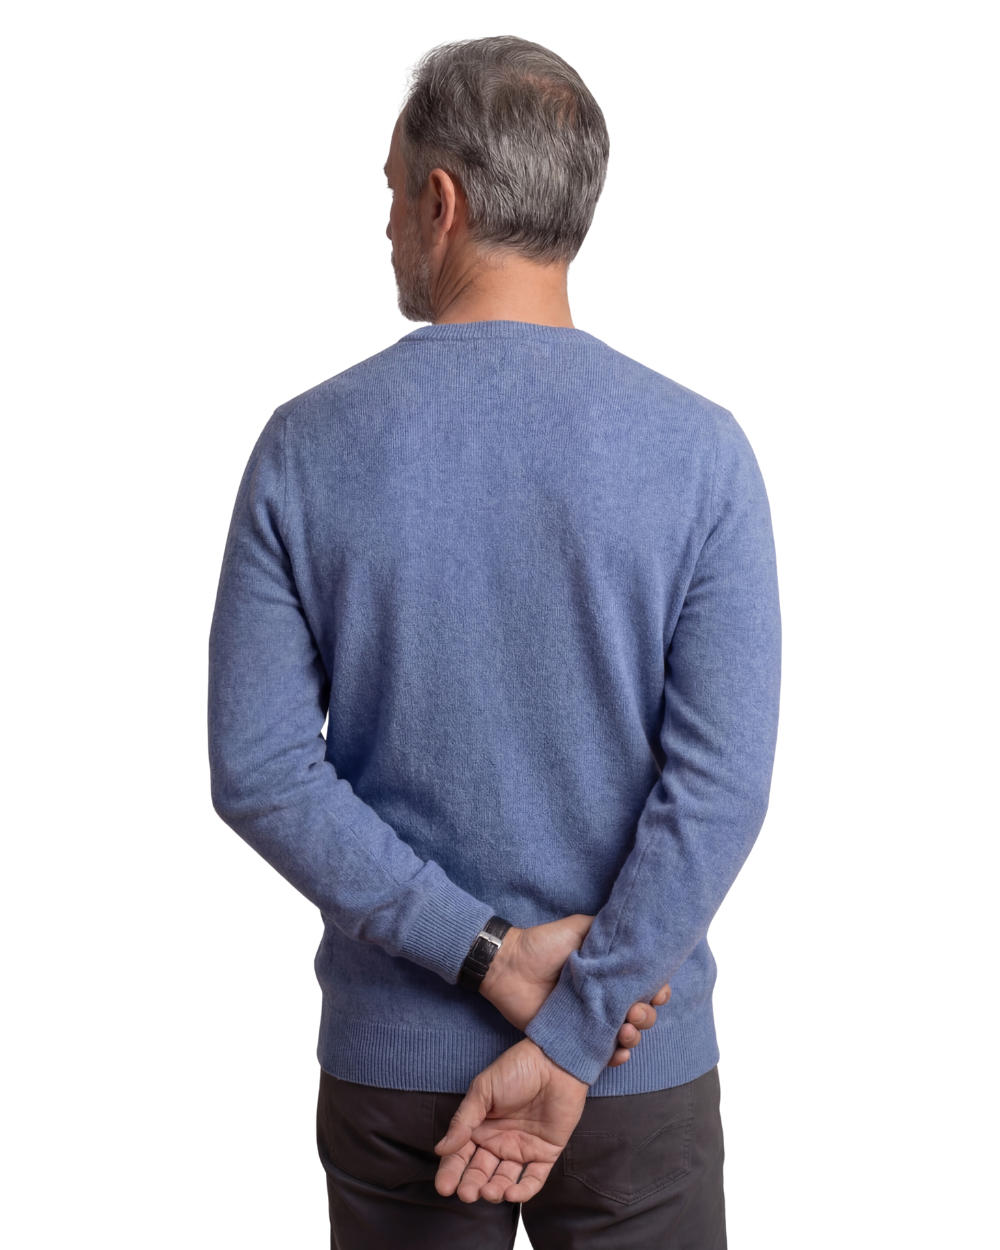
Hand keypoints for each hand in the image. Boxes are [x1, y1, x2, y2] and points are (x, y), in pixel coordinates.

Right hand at [434, 1038, 587, 1203]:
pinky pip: (533, 1179)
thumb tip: (441, 1148)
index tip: (444, 1187)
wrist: (555, 1061)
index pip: (461, 1155)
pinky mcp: (545, 1154)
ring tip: (487, 1193)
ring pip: (504, 1180)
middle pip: (480, 1172)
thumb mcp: (483, 1090)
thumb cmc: (516, 1069)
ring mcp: (522, 1149)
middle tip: (466, 1194)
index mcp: (480, 1126)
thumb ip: (463, 1120)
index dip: (451, 1172)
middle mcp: (499, 1141)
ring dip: (494, 1191)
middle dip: (471, 1185)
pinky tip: (511, 1194)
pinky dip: (523, 1191)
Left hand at [480, 916, 670, 1064]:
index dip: (657, 991)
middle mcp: (604, 998)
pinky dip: (615, 1056)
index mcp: (609, 974)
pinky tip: (618, 1053)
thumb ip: (605, 931)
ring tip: (625, 1031)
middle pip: (641, 1013)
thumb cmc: (543, 944)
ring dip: (634, 1036)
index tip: (657, 991)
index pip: (643, 986)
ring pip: (626, 1035)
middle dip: (647, 1015)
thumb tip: (633, 937)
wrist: (510, 967)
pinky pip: (601, 1054)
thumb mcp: (578, 929)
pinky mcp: (574, 1039)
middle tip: (634, 1010)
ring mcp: (590, 1020)